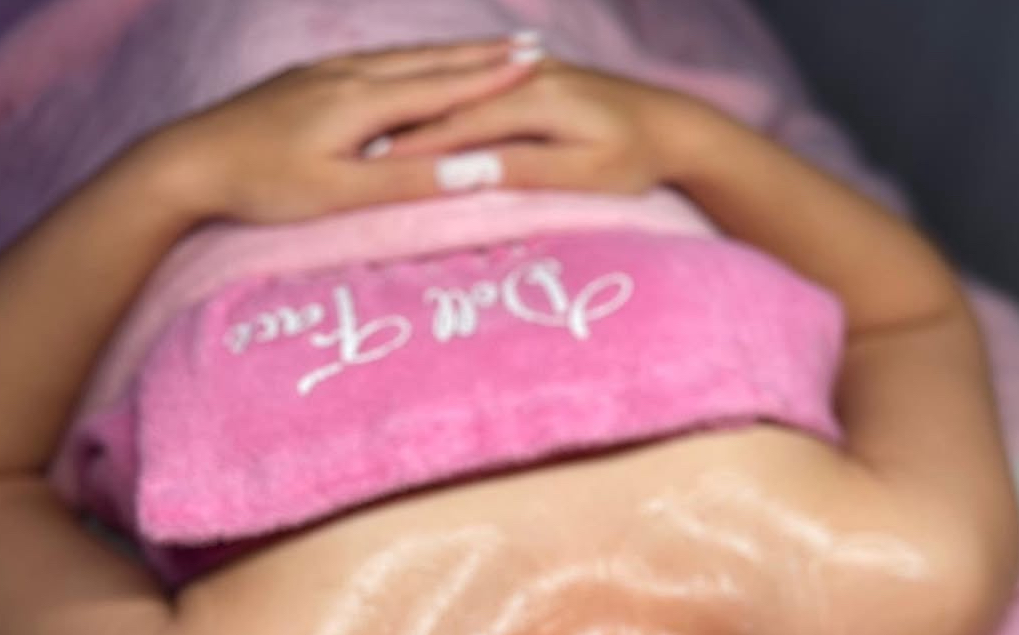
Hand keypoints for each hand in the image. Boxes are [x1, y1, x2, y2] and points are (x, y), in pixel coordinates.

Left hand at [149, 36, 543, 222]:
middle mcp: (347, 75)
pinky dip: (410, 60)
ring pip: (402, 57)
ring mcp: (324, 72)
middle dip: (481, 55)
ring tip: (486, 50)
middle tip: (530, 47)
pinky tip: (413, 63)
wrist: (188, 160)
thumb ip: (409, 179)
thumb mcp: (342, 193)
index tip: (535, 63)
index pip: (443, 85)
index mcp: (362, 101)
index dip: (492, 76)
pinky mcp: (305, 80)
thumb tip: (476, 170)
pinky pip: (374, 62)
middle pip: (428, 61)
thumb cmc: (264, 185)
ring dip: (449, 54)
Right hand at [371, 52, 709, 193]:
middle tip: (346, 152)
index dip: (410, 146)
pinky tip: (416, 123)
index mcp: (535, 100)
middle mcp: (528, 78)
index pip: (457, 124)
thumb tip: (467, 172)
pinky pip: (477, 95)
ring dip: (415, 116)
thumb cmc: (634, 159)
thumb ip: (526, 170)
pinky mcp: (536, 81)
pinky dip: (444, 109)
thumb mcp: (585, 174)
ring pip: (459, 96)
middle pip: (449, 104)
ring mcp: (531, 75)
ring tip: (367, 137)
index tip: (365, 166)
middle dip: (399, 128)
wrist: (673, 124)